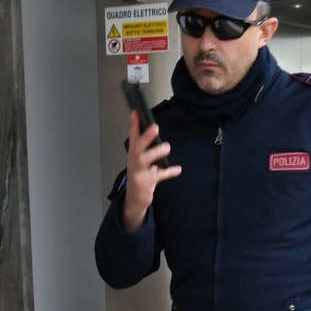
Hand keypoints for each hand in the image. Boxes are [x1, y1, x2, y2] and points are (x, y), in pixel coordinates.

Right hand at [121, 111, 180, 232]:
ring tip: (166, 146)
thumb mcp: (146, 164)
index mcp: (134, 154)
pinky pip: (158, 176)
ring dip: (155, 152)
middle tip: (155, 127)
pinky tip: (177, 169)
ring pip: (144, 160)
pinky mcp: (144, 182)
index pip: (133, 137)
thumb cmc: (142, 177)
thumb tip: (166, 143)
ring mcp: (138, 172)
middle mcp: (134, 161)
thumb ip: (154, 153)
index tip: (136, 112)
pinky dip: (168, 172)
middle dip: (146, 137)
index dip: (134, 125)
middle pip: (138, 147)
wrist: (134, 199)